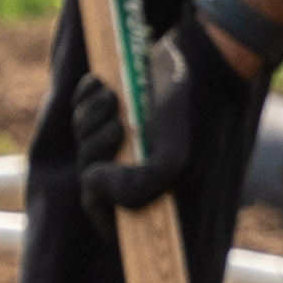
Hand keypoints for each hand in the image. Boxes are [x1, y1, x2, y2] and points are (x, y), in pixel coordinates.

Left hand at [70, 9, 275, 216]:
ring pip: (84, 143)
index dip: (98, 206)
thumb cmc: (191, 110)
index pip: (113, 226)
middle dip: (93, 150)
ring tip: (112, 97)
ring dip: (89, 119)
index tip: (100, 177)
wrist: (202, 56)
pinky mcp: (118, 110)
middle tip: (117, 125)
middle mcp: (141, 171)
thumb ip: (134, 187)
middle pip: (90, 180)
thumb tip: (91, 179)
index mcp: (158, 195)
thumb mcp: (173, 160)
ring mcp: (127, 141)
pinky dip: (85, 97)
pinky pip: (81, 111)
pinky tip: (100, 83)